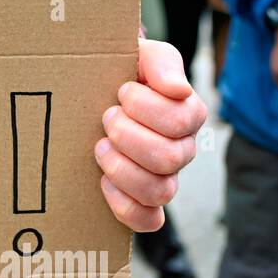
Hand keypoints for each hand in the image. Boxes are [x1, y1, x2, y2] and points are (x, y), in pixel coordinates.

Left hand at [94, 39, 207, 231]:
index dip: (144, 106)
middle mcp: (181, 150)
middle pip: (168, 158)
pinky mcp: (143, 203)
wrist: (90, 93)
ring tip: (100, 147)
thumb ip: (162, 62)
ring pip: (159, 191)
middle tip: (106, 118)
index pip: (182, 119)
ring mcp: (164, 179)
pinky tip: (103, 183)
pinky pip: (148, 221)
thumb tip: (178, 90)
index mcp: (187, 114)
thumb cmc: (118, 73)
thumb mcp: (140, 55)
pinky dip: (125, 206)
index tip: (121, 91)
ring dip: (122, 168)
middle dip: (127, 135)